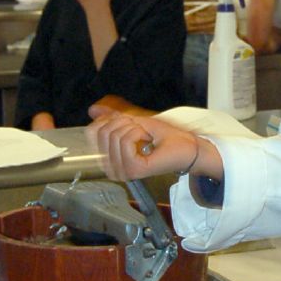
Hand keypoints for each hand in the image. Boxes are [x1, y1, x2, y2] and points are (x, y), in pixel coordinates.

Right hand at [86, 105, 222, 182]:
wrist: (188, 147)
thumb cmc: (166, 138)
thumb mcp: (134, 122)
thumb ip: (113, 118)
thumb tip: (92, 110)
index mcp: (110, 160)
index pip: (93, 132)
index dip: (111, 120)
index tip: (131, 125)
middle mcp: (113, 168)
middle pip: (102, 132)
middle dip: (124, 123)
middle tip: (142, 132)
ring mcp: (122, 170)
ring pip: (114, 135)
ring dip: (134, 128)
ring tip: (147, 138)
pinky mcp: (133, 169)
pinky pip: (125, 140)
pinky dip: (139, 133)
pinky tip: (149, 142)